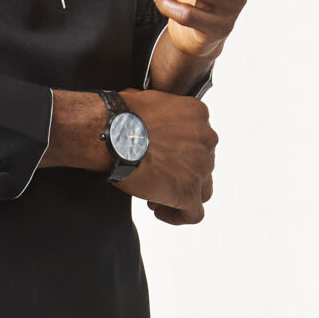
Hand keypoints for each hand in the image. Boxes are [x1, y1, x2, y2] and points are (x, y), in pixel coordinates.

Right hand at [40, 88, 215, 223]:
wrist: (111, 136)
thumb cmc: (122, 117)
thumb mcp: (150, 101)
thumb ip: (162, 114)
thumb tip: (150, 122)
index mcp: (198, 114)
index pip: (199, 138)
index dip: (180, 151)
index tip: (163, 156)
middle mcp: (206, 139)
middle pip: (202, 163)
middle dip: (179, 172)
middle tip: (155, 176)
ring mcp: (201, 167)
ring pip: (203, 189)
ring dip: (182, 193)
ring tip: (155, 195)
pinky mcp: (189, 193)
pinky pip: (194, 214)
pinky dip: (178, 216)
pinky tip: (160, 211)